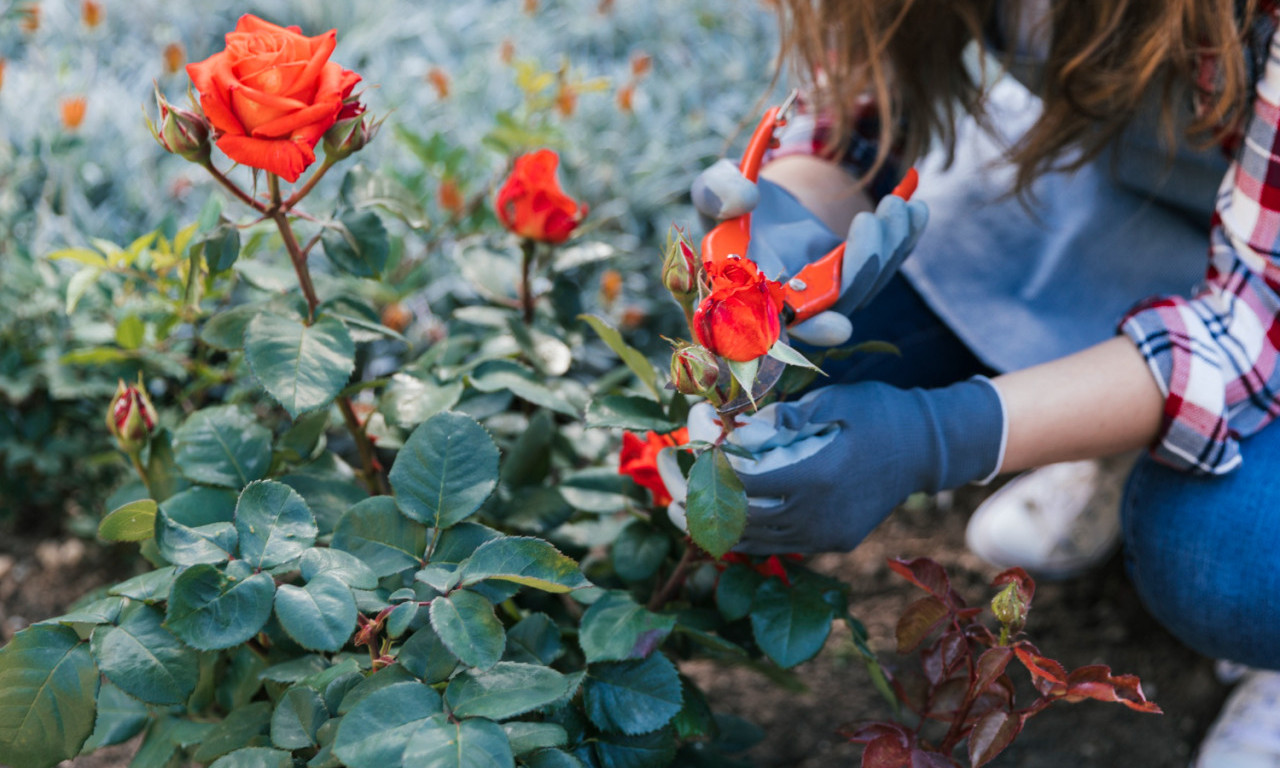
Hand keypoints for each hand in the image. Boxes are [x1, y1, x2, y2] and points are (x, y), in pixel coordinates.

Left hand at [669, 378, 1004, 553]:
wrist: (928, 447)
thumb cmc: (878, 413)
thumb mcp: (831, 401)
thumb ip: (783, 418)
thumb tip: (739, 431)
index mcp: (817, 476)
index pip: (748, 485)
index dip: (714, 475)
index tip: (692, 459)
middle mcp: (820, 515)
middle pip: (746, 523)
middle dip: (706, 511)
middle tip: (673, 501)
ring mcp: (829, 534)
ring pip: (761, 542)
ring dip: (724, 528)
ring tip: (691, 514)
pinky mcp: (836, 542)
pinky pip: (783, 545)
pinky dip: (754, 535)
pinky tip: (733, 519)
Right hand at [689, 160, 928, 345]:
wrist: (762, 198)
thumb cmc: (732, 201)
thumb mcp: (715, 188)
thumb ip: (717, 193)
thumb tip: (744, 201)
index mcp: (750, 296)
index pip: (778, 328)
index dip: (807, 332)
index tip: (837, 327)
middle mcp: (791, 306)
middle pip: (835, 307)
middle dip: (860, 270)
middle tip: (869, 222)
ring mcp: (827, 295)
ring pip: (866, 287)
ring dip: (887, 248)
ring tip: (894, 205)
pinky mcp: (853, 278)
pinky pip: (884, 268)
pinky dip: (904, 240)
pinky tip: (915, 209)